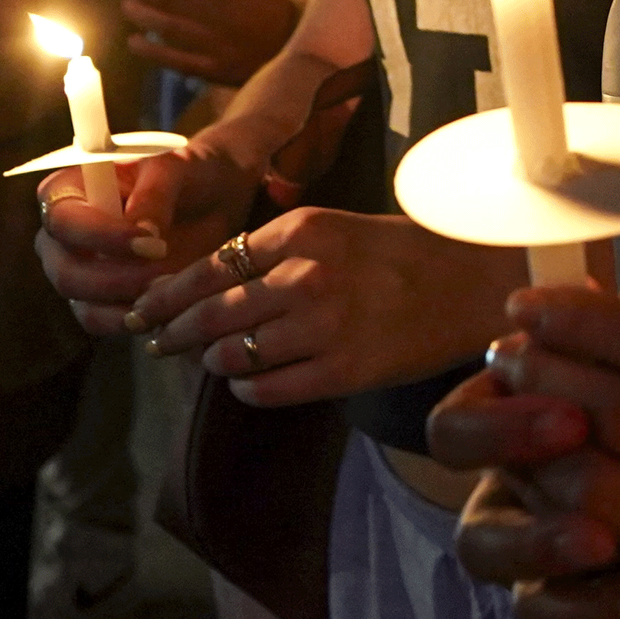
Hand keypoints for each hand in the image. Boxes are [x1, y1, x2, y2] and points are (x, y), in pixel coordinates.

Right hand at [34, 131, 257, 333]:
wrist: (210, 200)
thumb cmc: (183, 174)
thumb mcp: (174, 168)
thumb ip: (154, 193)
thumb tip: (141, 229)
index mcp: (66, 192)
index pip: (64, 221)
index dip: (103, 237)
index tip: (151, 243)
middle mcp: (61, 238)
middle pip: (67, 273)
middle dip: (117, 280)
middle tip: (164, 274)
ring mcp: (77, 273)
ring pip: (85, 306)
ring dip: (129, 307)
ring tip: (172, 290)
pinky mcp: (98, 301)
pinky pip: (104, 323)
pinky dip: (135, 321)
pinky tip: (168, 309)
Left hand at [109, 0, 298, 83]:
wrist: (298, 49)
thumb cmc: (266, 12)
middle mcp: (224, 12)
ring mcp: (218, 42)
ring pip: (168, 26)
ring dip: (141, 13)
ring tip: (125, 3)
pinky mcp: (216, 70)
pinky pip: (176, 60)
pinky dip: (151, 50)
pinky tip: (134, 41)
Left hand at [130, 206, 525, 406]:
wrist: (474, 281)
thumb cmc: (401, 253)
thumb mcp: (336, 228)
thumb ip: (276, 251)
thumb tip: (208, 285)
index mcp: (302, 232)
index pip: (209, 268)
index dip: (167, 295)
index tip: (145, 309)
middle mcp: (306, 276)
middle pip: (209, 314)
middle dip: (172, 333)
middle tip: (156, 344)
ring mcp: (323, 326)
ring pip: (232, 356)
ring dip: (213, 362)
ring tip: (212, 361)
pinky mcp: (342, 370)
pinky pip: (267, 389)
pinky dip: (248, 389)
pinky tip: (252, 382)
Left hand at [431, 252, 619, 618]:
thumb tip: (580, 300)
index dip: (582, 322)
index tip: (527, 305)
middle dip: (546, 376)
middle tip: (503, 354)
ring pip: (600, 493)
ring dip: (535, 449)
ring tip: (510, 417)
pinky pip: (601, 564)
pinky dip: (553, 521)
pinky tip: (533, 489)